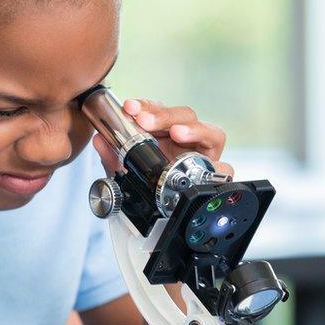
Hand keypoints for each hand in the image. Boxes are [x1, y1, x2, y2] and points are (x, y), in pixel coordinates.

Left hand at [92, 99, 233, 176]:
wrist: (156, 218)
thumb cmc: (144, 187)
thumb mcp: (123, 173)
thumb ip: (112, 156)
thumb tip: (99, 140)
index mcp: (165, 133)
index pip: (159, 111)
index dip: (146, 106)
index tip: (130, 108)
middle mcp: (187, 140)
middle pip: (187, 116)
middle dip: (165, 115)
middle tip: (145, 120)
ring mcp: (204, 156)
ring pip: (211, 133)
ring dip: (193, 129)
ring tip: (177, 133)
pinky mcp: (217, 175)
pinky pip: (225, 169)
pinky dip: (219, 167)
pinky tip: (205, 166)